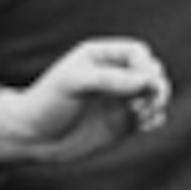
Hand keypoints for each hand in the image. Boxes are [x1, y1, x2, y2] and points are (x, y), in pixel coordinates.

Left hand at [0, 39, 169, 173]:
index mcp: (100, 56)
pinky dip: (155, 119)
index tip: (145, 84)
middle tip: (146, 104)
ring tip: (143, 115)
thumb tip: (148, 82)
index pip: (138, 52)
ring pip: (154, 95)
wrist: (32, 137)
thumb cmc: (47, 103)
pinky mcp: (122, 122)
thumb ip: (111, 80)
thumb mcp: (74, 83)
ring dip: (158, 104)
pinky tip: (146, 125)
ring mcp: (119, 99)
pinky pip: (150, 117)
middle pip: (152, 72)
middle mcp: (113, 75)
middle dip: (157, 86)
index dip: (147, 66)